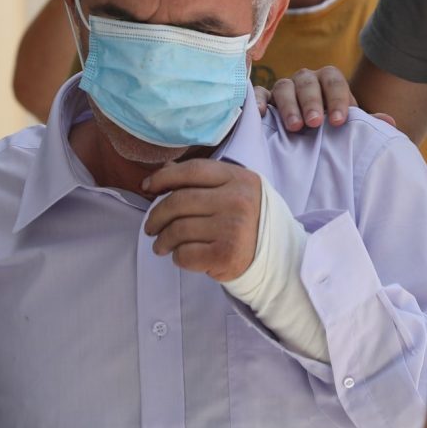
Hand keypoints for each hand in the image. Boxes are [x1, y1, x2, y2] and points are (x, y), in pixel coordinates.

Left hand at [142, 160, 260, 282]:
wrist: (278, 256)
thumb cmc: (248, 220)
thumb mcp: (233, 190)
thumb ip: (201, 179)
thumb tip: (164, 171)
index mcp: (238, 179)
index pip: (192, 171)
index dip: (163, 177)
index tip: (148, 188)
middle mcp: (237, 201)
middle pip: (179, 201)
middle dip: (156, 215)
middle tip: (150, 226)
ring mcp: (232, 228)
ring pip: (178, 229)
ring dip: (163, 239)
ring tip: (161, 245)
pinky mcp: (226, 255)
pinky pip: (186, 253)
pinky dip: (177, 257)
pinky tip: (181, 256)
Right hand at [254, 66, 395, 130]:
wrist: (306, 137)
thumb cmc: (329, 130)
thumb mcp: (348, 127)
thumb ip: (366, 124)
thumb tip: (388, 123)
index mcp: (328, 82)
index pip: (334, 80)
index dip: (337, 98)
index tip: (339, 121)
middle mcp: (305, 81)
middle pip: (307, 81)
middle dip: (312, 102)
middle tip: (315, 123)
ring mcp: (283, 89)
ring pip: (283, 86)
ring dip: (289, 105)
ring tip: (294, 127)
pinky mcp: (263, 99)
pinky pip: (258, 93)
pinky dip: (259, 100)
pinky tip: (263, 115)